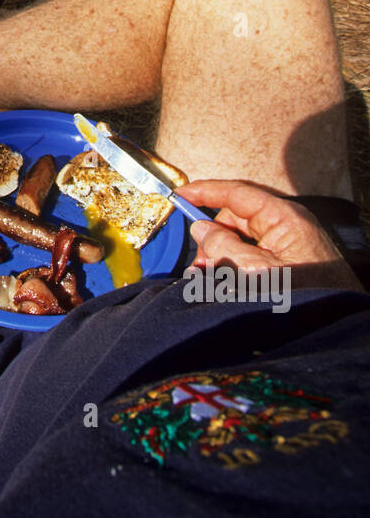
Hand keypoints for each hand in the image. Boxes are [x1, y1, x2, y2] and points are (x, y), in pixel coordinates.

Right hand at [181, 180, 363, 290]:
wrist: (339, 325)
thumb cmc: (308, 297)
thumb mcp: (258, 272)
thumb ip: (225, 248)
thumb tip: (200, 229)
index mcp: (283, 218)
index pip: (237, 193)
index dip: (205, 191)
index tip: (179, 194)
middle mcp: (285, 225)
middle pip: (235, 219)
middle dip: (213, 239)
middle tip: (200, 267)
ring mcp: (287, 243)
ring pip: (240, 239)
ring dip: (221, 257)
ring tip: (211, 282)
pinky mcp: (287, 261)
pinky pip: (251, 255)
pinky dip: (234, 267)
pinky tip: (224, 286)